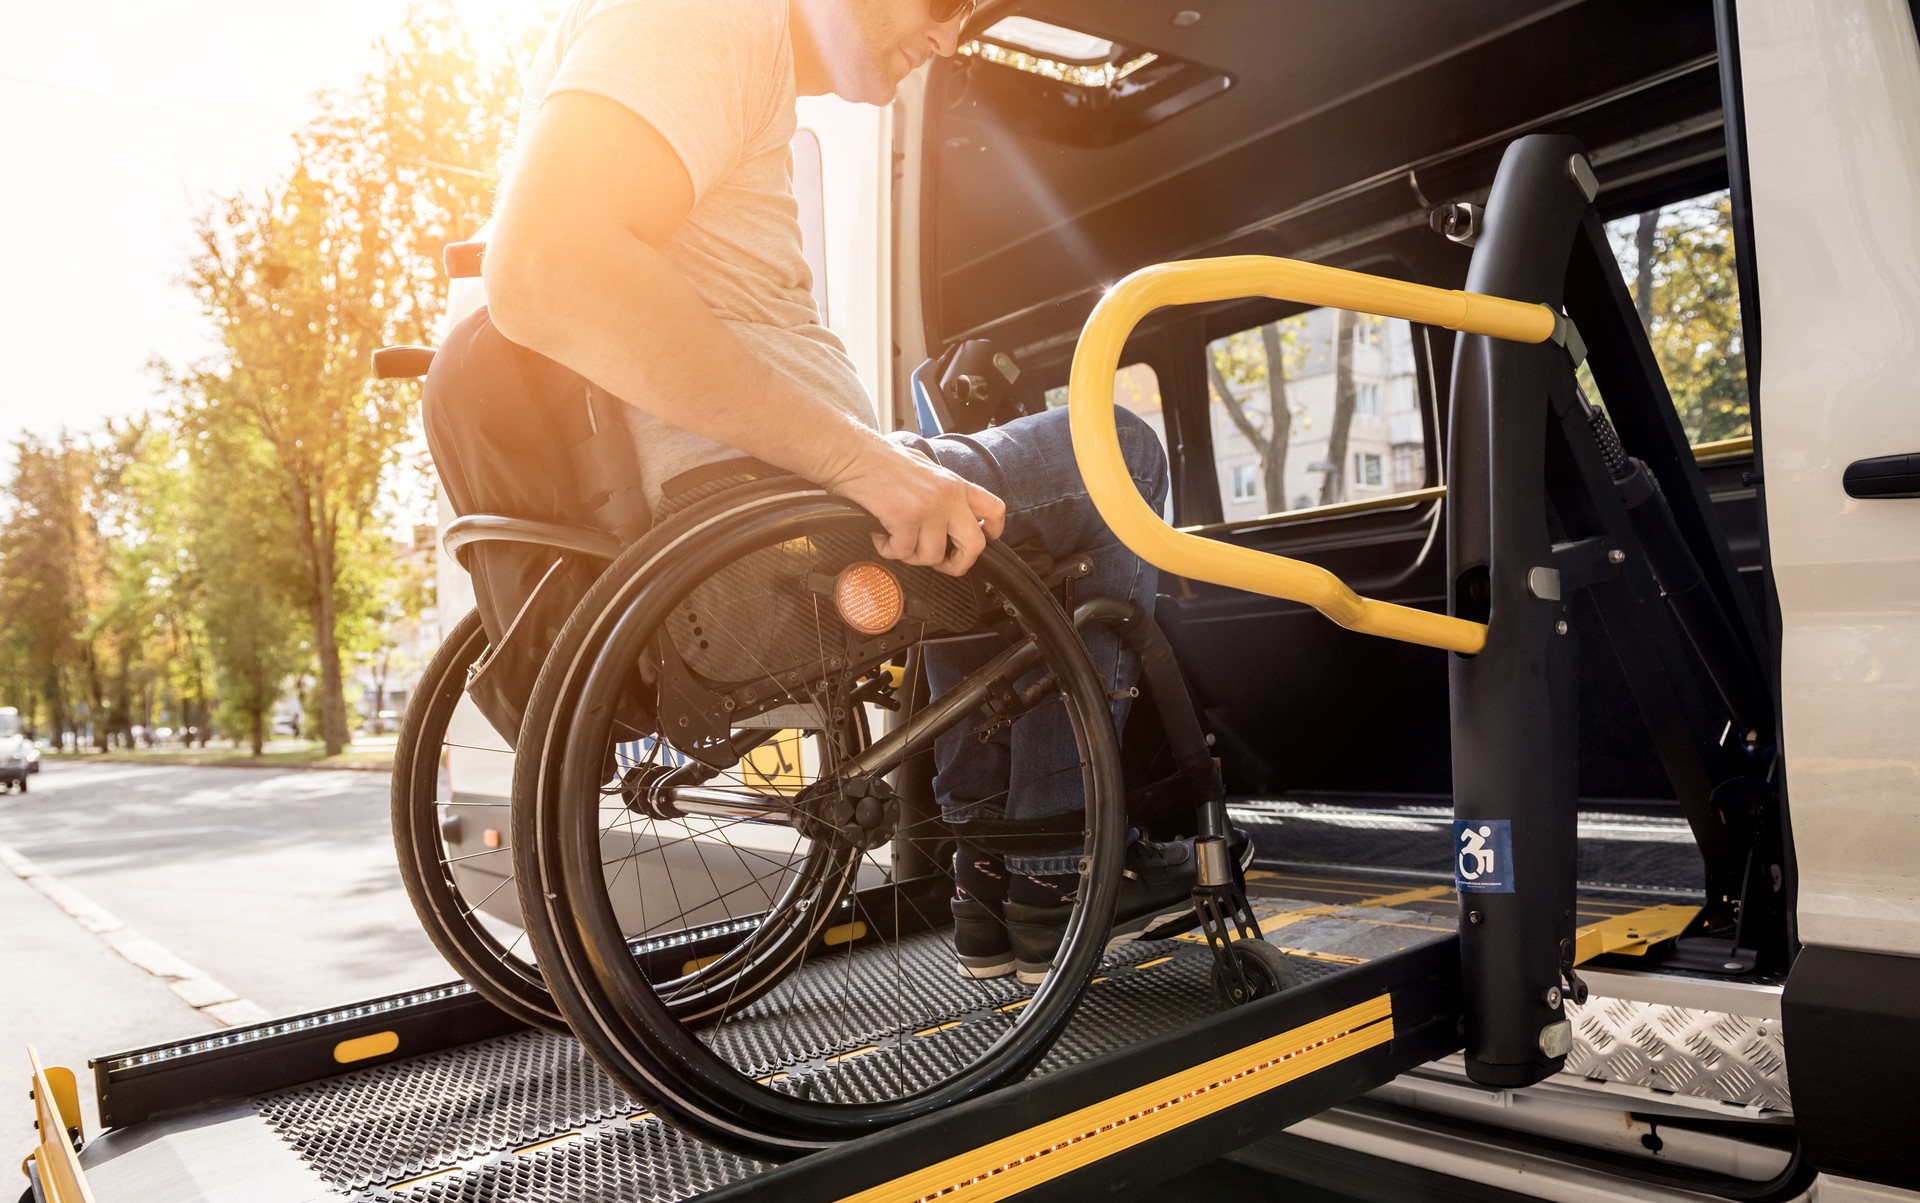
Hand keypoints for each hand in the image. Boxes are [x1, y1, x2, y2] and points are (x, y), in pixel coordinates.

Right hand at [820, 438, 1006, 575]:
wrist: (854, 455)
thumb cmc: (882, 463)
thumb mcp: (926, 471)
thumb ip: (944, 494)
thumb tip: (949, 522)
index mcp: (956, 485)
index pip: (995, 510)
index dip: (992, 534)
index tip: (977, 543)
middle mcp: (949, 496)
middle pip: (975, 545)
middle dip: (957, 564)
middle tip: (939, 563)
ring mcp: (929, 508)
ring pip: (932, 556)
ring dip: (910, 556)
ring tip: (895, 540)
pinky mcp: (906, 518)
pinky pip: (903, 552)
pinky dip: (888, 550)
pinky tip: (879, 535)